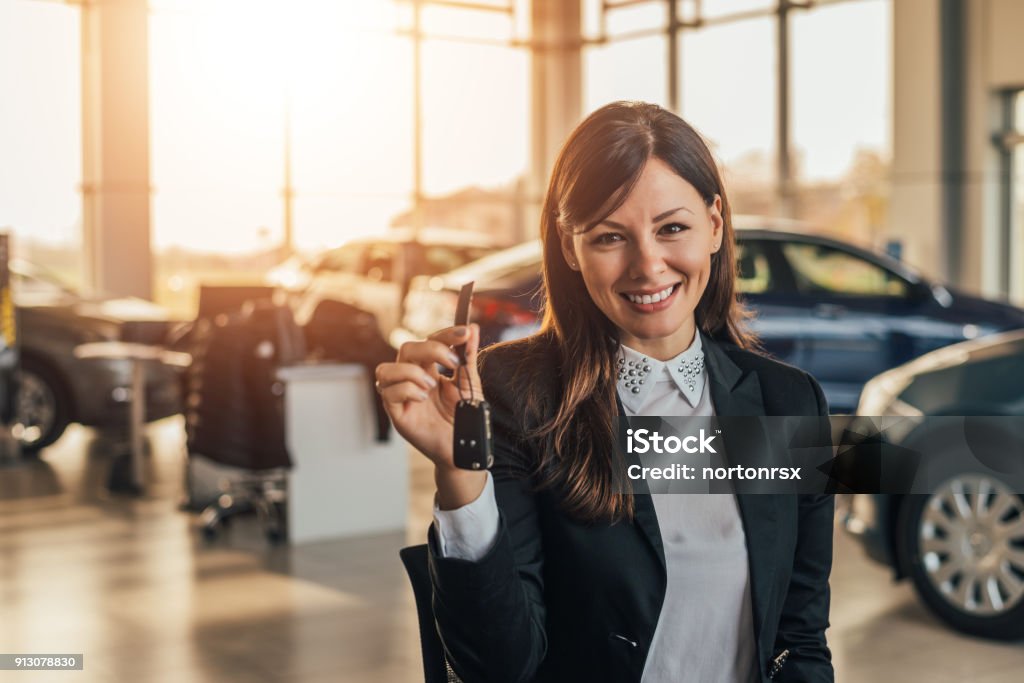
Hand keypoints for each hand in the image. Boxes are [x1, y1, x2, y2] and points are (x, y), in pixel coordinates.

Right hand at [375, 324, 482, 470]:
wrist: (465, 447)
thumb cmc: (465, 417)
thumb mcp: (470, 383)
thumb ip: (468, 357)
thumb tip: (473, 328)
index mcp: (429, 369)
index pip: (429, 342)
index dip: (445, 334)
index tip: (464, 333)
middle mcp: (411, 379)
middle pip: (406, 348)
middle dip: (431, 349)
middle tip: (452, 363)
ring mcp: (402, 397)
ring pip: (386, 369)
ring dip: (411, 372)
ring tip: (431, 386)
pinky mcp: (396, 414)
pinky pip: (387, 392)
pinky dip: (406, 390)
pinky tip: (423, 399)